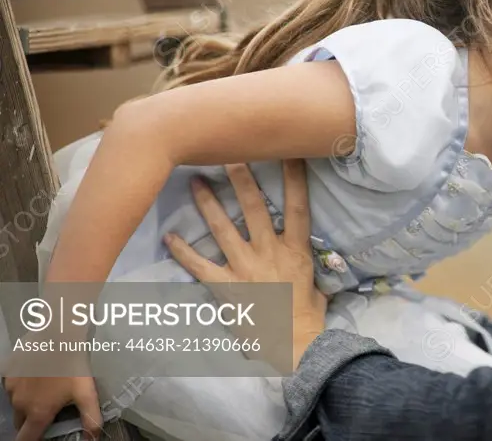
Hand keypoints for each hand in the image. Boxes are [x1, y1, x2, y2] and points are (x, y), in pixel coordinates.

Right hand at [3, 370, 101, 440]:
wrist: (57, 334)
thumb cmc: (73, 364)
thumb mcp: (87, 392)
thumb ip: (90, 418)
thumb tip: (93, 438)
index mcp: (38, 412)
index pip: (25, 440)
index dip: (33, 440)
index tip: (41, 435)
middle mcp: (20, 403)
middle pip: (21, 422)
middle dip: (32, 420)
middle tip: (49, 407)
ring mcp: (11, 387)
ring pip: (17, 402)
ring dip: (28, 400)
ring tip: (46, 387)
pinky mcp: (8, 372)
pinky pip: (13, 385)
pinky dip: (23, 384)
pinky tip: (38, 373)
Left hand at [164, 159, 327, 368]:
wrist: (294, 345)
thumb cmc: (309, 316)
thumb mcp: (316, 284)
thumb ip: (306, 265)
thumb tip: (307, 256)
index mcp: (295, 249)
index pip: (297, 205)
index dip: (294, 177)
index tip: (288, 152)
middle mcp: (269, 251)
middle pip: (253, 207)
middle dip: (241, 178)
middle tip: (228, 153)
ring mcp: (245, 267)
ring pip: (223, 228)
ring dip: (207, 204)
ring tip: (194, 181)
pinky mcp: (226, 287)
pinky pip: (199, 266)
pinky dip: (183, 252)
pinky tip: (169, 237)